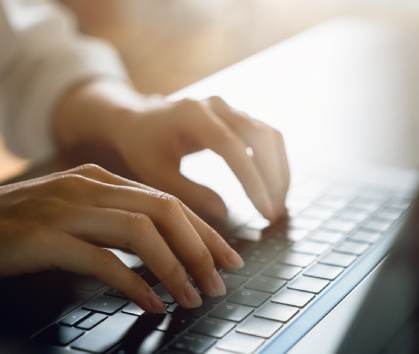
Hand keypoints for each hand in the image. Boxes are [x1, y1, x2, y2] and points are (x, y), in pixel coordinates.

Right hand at [0, 164, 243, 312]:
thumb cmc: (12, 226)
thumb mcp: (71, 213)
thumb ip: (109, 223)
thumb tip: (156, 251)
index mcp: (99, 180)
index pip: (167, 201)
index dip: (204, 231)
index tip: (227, 257)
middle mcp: (88, 188)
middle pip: (164, 211)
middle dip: (201, 247)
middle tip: (221, 281)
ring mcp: (66, 209)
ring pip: (140, 232)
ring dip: (175, 267)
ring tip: (193, 296)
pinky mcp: (43, 237)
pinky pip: (101, 259)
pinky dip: (133, 283)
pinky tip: (150, 302)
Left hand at [113, 96, 289, 220]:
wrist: (139, 120)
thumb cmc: (142, 146)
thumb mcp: (155, 172)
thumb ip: (188, 192)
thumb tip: (224, 213)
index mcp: (192, 114)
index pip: (231, 145)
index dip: (251, 179)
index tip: (264, 210)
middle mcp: (217, 107)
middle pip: (259, 136)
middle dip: (273, 177)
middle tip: (274, 214)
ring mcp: (230, 110)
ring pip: (269, 136)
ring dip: (278, 171)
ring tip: (277, 206)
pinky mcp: (237, 119)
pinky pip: (265, 138)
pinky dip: (274, 164)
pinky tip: (272, 189)